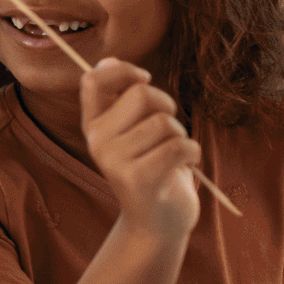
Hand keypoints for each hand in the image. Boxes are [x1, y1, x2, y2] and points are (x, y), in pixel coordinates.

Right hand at [82, 59, 199, 239]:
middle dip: (167, 106)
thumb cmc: (153, 167)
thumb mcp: (133, 130)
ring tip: (173, 155)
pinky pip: (179, 146)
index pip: (92, 80)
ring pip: (165, 123)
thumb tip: (109, 60)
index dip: (122, 70)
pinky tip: (182, 167)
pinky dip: (192, 154)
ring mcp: (113, 160)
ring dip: (181, 136)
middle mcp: (96, 140)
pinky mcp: (136, 178)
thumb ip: (122, 98)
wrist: (156, 222)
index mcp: (93, 124)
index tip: (144, 77)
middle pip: (142, 95)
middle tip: (168, 129)